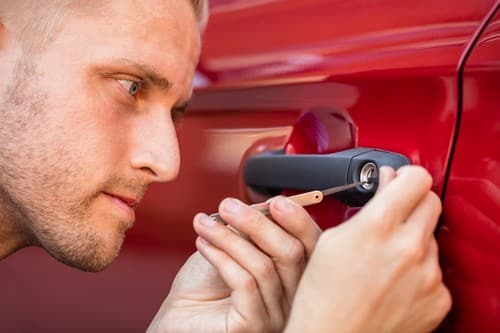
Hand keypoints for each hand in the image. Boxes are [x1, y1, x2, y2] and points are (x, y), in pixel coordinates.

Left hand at [148, 195, 321, 332]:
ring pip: (263, 265)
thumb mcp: (235, 247)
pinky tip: (203, 244)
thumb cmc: (204, 284)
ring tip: (205, 224)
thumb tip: (270, 204)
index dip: (299, 222)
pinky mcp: (253, 326)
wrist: (178, 315)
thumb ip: (255, 230)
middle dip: (258, 223)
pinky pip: (244, 282)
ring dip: (229, 237)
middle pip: (292, 254)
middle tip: (228, 206)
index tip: (275, 201)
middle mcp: (291, 301)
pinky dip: (221, 256)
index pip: (313, 248)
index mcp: (293, 278)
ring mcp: (275, 316)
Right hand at [285, 166, 451, 332]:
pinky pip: (435, 270)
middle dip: (412, 202)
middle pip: (431, 201)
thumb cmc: (323, 296)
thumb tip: (386, 182)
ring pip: (432, 237)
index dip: (405, 176)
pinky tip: (394, 281)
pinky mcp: (438, 298)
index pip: (415, 177)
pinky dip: (419, 271)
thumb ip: (367, 206)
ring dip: (413, 239)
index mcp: (378, 226)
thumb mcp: (332, 238)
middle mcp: (409, 247)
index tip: (398, 180)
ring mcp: (428, 275)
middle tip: (392, 215)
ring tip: (384, 259)